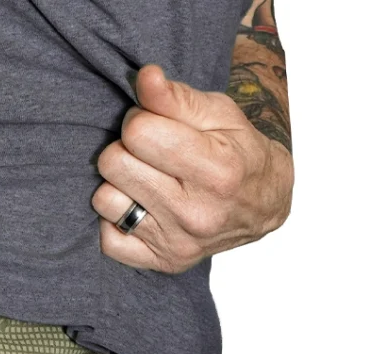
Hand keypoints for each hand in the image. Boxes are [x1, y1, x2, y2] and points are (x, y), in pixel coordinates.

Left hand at [91, 64, 293, 273]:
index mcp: (218, 171)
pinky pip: (107, 239)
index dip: (140, 120)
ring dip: (118, 185)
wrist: (263, 204)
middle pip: (114, 163)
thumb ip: (176, 97)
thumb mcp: (218, 114)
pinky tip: (140, 207)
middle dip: (126, 149)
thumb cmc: (237, 151)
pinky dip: (116, 221)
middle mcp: (198, 213)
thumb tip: (145, 77)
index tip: (155, 126)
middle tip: (149, 153)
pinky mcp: (162, 262)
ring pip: (104, 200)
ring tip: (145, 179)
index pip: (139, 132)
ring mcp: (178, 242)